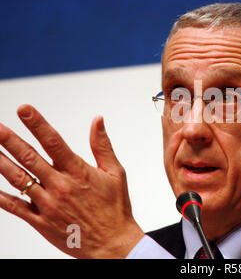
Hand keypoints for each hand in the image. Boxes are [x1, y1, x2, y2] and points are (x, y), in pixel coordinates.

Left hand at [0, 105, 144, 257]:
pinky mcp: (40, 221)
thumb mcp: (116, 173)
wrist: (112, 244)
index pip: (54, 142)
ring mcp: (48, 204)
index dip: (37, 124)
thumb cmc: (115, 208)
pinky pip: (14, 206)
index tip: (24, 110)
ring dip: (0, 162)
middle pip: (29, 158)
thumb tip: (97, 121)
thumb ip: (102, 145)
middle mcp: (60, 186)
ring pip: (18, 179)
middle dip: (9, 140)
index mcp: (79, 172)